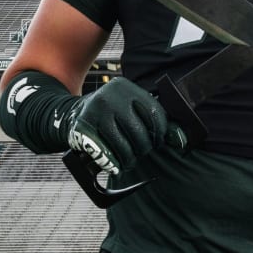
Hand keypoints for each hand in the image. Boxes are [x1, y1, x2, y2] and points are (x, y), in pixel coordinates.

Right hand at [65, 77, 186, 175]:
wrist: (71, 114)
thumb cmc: (110, 114)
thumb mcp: (131, 109)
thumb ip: (157, 121)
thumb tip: (182, 140)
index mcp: (126, 87)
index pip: (154, 113)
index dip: (160, 132)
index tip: (157, 142)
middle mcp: (111, 96)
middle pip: (139, 132)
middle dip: (143, 148)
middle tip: (140, 152)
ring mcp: (95, 111)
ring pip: (123, 146)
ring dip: (129, 160)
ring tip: (129, 161)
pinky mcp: (83, 128)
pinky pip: (106, 153)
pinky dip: (114, 164)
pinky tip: (116, 164)